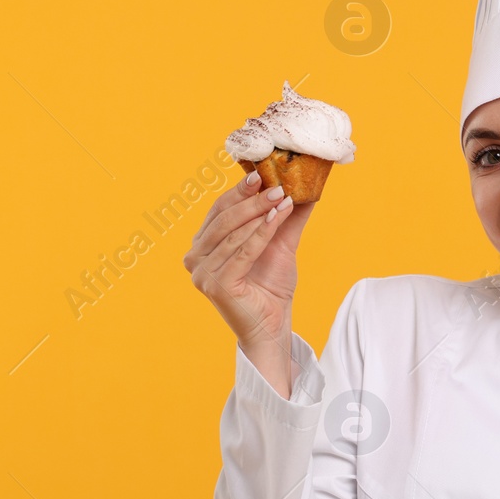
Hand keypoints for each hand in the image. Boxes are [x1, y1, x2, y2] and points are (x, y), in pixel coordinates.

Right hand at [183, 171, 314, 389]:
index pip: (218, 209)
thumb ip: (286, 216)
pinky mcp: (214, 284)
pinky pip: (242, 251)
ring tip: (284, 198)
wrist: (274, 324)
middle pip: (224, 218)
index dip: (239, 190)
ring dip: (260, 213)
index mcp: (202, 244)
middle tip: (277, 185)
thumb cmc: (271, 285)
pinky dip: (262, 232)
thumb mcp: (280, 243)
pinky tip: (279, 217)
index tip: (262, 174)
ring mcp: (201, 272)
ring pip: (233, 233)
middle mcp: (194, 256)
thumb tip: (305, 185)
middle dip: (252, 200)